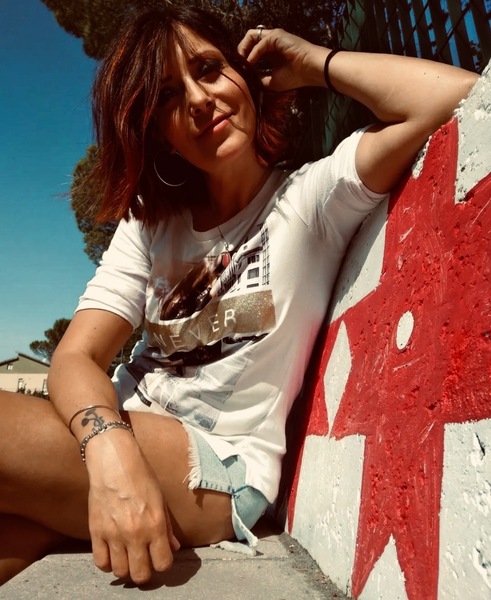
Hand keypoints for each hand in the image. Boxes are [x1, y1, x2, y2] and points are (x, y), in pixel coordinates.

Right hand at [85, 431, 179, 583]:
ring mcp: (114, 535)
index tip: (160, 558)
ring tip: (128, 557)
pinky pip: (100, 562)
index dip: (163, 564)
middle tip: (144, 562)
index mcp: (155, 524)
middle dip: (145, 572)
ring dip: (126, 568)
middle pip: (140, 575)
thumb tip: (173, 548)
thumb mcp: (160, 499)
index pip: (163, 564)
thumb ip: (167, 527)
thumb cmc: (141, 476)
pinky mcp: (96, 532)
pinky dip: (107, 563)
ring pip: (120, 572)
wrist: (114, 461)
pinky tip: (112, 553)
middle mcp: (135, 534)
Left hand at [237, 28, 327, 90]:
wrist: (310, 71)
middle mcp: (271, 42)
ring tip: (242, 63)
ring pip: (250, 37)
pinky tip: (251, 64)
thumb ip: (259, 79)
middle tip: (237, 66)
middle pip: (248, 41)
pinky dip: (253, 54)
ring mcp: (273, 37)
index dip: (243, 59)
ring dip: (243, 50)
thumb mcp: (271, 82)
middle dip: (240, 52)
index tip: (240, 71)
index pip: (251, 50)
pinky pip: (259, 43)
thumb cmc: (295, 76)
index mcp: (270, 53)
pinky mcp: (276, 36)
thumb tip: (246, 81)